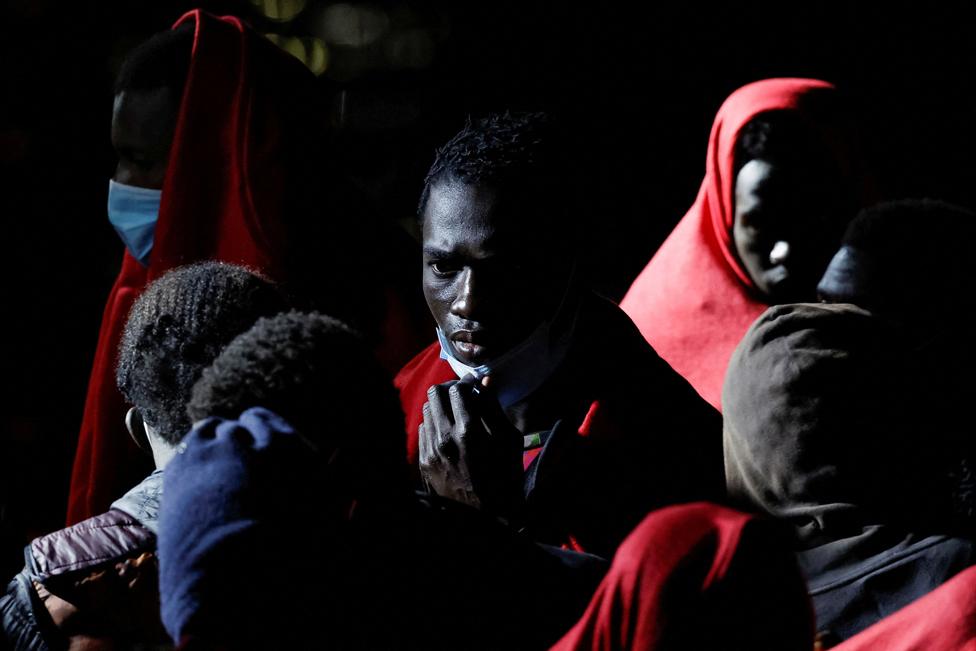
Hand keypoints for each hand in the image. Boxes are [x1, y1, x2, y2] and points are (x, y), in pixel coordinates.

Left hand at [418, 375, 523, 518]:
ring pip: (426, 410)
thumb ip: (494, 408)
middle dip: (450, 389)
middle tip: (462, 394)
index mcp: (468, 432)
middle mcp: (444, 439)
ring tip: (455, 413)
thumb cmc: (505, 478)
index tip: (474, 384)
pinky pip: (423, 430)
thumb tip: (485, 380)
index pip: (457, 389)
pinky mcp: (423, 462)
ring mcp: (430, 451)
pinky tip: (448, 432)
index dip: (467, 382)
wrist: (486, 518)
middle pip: (435, 394)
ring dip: (440, 406)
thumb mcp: (509, 442)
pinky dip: (435, 424)